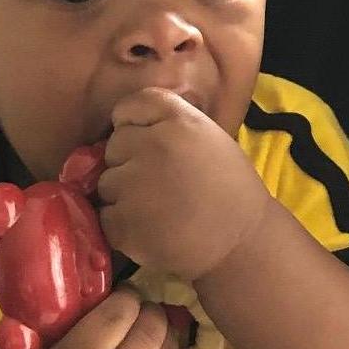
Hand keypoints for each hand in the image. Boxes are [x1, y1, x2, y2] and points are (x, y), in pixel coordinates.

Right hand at [0, 289, 179, 348]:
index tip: (121, 290)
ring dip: (164, 332)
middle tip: (138, 303)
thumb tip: (105, 279)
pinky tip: (153, 347)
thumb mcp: (32, 347)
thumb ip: (68, 316)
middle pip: (148, 336)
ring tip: (149, 321)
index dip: (125, 297)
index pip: (115, 319)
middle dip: (149, 310)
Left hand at [98, 89, 272, 281]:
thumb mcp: (209, 138)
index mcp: (179, 121)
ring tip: (156, 208)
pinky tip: (151, 229)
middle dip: (129, 162)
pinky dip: (122, 225)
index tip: (144, 140)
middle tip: (159, 182)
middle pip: (114, 145)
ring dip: (123, 195)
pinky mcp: (124, 223)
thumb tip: (130, 127)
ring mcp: (135, 185)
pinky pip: (106, 216)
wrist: (243, 242)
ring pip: (106, 182)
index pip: (130, 105)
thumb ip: (171, 125)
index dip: (131, 123)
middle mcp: (153, 146)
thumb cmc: (230, 189)